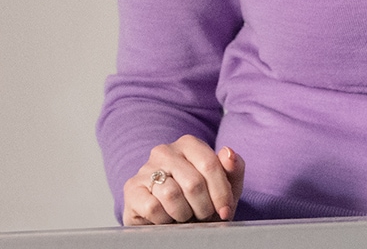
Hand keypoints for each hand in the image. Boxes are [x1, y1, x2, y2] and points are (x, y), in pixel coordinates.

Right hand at [122, 136, 244, 224]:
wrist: (170, 222)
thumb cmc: (201, 200)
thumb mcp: (226, 186)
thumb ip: (234, 168)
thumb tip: (228, 153)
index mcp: (189, 144)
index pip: (210, 165)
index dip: (221, 193)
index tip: (225, 211)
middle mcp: (164, 151)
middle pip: (193, 182)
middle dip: (203, 207)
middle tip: (202, 215)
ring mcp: (145, 169)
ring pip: (172, 195)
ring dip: (184, 213)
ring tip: (184, 215)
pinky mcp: (132, 189)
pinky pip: (153, 207)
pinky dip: (164, 219)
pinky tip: (166, 217)